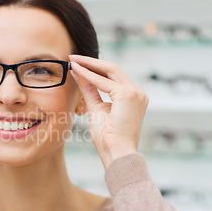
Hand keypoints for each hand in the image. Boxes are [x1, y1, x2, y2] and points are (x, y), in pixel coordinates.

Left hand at [69, 55, 148, 169]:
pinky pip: (104, 82)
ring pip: (110, 70)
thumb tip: (78, 74)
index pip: (112, 76)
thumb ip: (89, 91)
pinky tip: (77, 71)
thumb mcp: (96, 108)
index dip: (94, 68)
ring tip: (73, 60)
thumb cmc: (107, 138)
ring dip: (89, 64)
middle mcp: (138, 92)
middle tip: (73, 57)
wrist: (117, 153)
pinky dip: (89, 75)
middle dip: (91, 62)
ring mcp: (136, 93)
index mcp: (133, 96)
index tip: (77, 64)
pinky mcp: (128, 95)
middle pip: (112, 69)